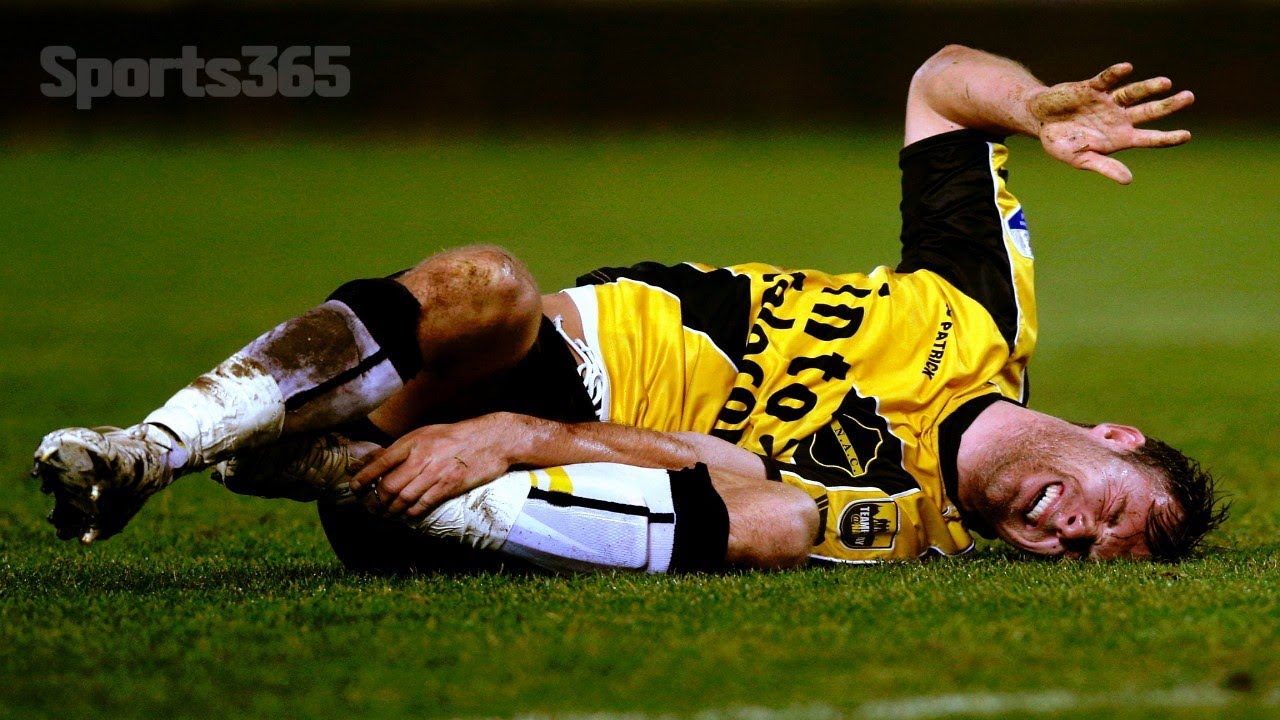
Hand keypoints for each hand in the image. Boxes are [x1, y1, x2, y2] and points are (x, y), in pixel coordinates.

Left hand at [349, 413, 521, 517]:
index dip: (364, 478)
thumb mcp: (428, 433)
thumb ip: (406, 447)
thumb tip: (382, 460)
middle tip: (371, 508)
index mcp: (413, 441)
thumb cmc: (458, 436)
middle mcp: (421, 457)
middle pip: (389, 485)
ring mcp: (435, 472)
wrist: (492, 439)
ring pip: (403, 498)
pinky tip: (408, 516)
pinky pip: (423, 504)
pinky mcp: (449, 486)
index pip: (380, 462)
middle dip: (376, 501)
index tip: (354, 488)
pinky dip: (412, 513)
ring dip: (391, 511)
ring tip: (386, 515)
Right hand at [1029, 63, 1193, 183]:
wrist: (1040, 121)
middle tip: (1188, 97)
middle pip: (1149, 111)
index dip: (1168, 137)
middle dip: (1168, 105)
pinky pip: (1107, 80)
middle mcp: (1119, 118)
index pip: (1149, 137)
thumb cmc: (1061, 142)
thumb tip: (1128, 180)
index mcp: (1119, 138)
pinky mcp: (1092, 88)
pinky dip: (1116, 74)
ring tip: (1166, 83)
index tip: (1187, 135)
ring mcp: (1107, 102)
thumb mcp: (1080, 159)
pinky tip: (1127, 68)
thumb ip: (1104, 167)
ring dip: (1148, 88)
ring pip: (1133, 93)